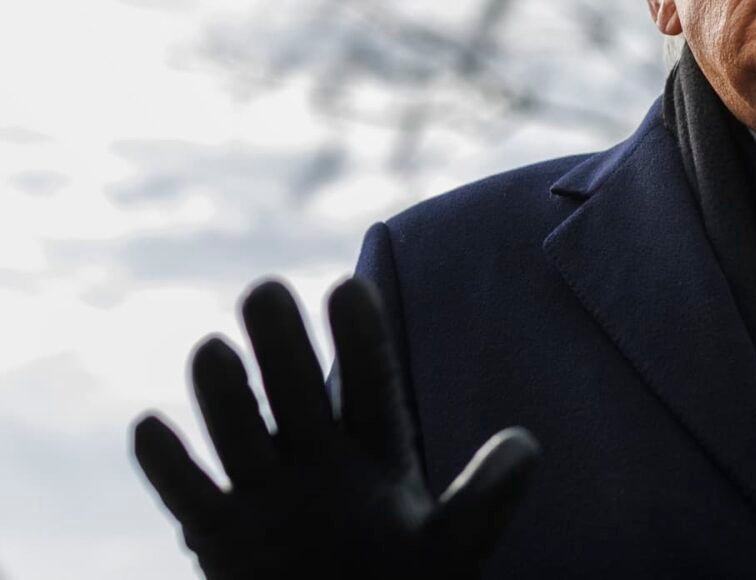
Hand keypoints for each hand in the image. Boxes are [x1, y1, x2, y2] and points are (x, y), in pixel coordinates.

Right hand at [132, 278, 538, 579]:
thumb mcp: (456, 544)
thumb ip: (489, 495)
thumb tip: (526, 444)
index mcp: (375, 448)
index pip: (369, 383)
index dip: (360, 339)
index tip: (351, 288)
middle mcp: (316, 458)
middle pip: (296, 392)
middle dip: (281, 347)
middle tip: (265, 290)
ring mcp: (266, 493)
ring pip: (240, 432)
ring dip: (224, 394)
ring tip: (214, 348)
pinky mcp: (221, 536)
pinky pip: (190, 494)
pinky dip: (169, 463)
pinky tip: (152, 424)